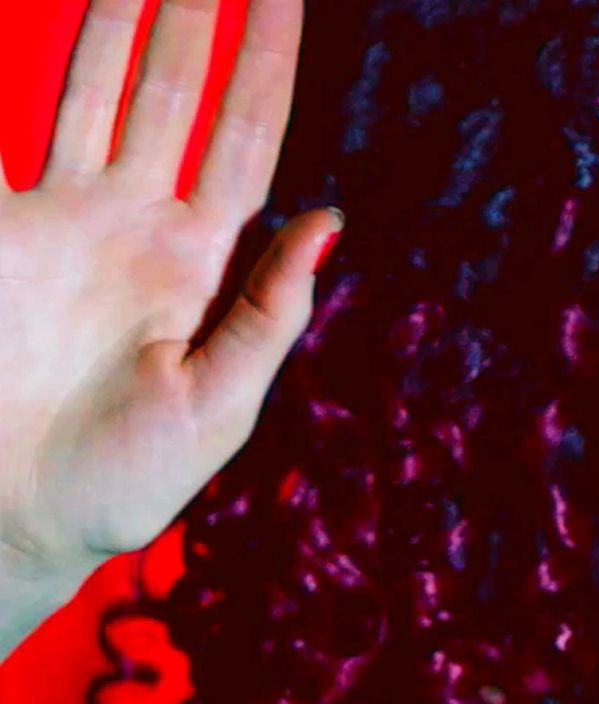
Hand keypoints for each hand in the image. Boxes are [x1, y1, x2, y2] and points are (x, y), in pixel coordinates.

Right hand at [0, 0, 331, 580]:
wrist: (13, 522)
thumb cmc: (123, 482)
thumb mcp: (220, 405)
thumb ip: (267, 312)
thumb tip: (329, 222)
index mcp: (197, 260)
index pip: (243, 136)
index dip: (265, 63)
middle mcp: (129, 222)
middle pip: (170, 92)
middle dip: (193, 16)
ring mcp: (53, 218)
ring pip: (86, 89)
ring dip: (110, 20)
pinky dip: (0, 80)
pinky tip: (18, 22)